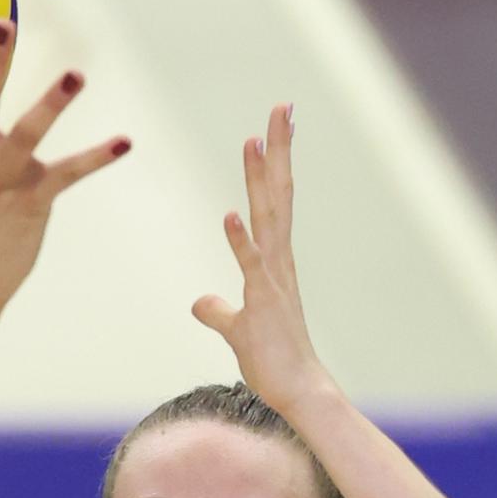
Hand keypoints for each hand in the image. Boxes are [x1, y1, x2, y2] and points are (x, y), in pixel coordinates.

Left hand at [192, 105, 329, 415]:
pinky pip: (251, 265)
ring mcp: (274, 279)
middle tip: (280, 106)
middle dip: (277, 150)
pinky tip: (229, 213)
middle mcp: (279, 261)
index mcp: (273, 261)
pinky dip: (240, 239)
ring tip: (253, 140)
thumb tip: (199, 303)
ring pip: (267, 218)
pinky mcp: (264, 303)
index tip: (272, 126)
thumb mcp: (237, 329)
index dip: (272, 163)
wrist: (296, 391)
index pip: (273, 200)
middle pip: (277, 194)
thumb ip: (219, 311)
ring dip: (259, 180)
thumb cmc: (272, 360)